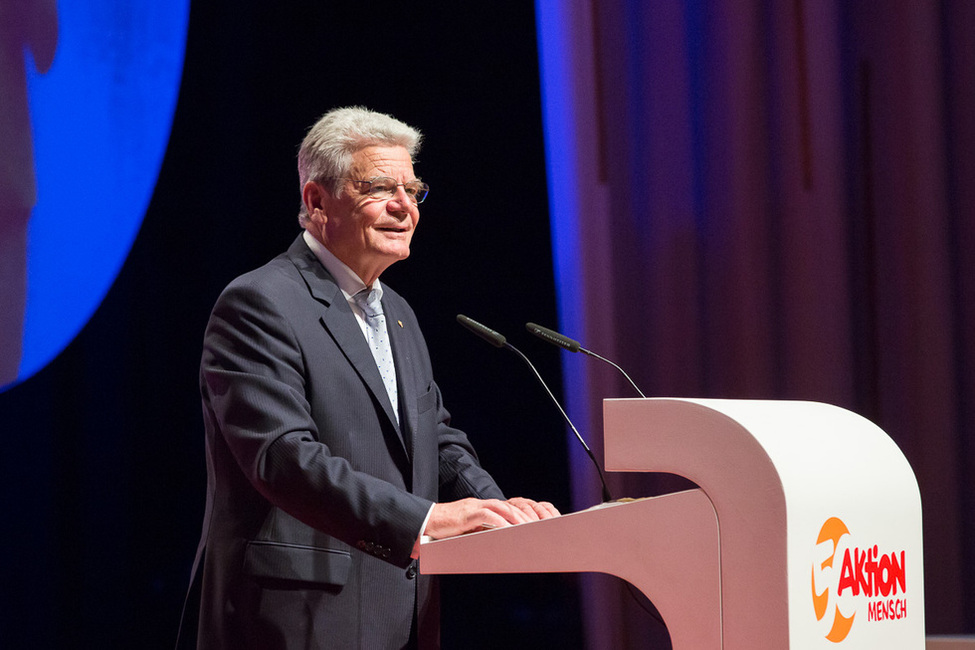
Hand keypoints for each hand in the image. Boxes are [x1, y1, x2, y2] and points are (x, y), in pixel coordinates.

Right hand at [423, 497, 559, 539]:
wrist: (423, 524)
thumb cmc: (443, 532)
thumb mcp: (467, 532)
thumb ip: (481, 534)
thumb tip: (498, 545)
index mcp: (481, 508)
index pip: (507, 508)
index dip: (522, 514)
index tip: (534, 524)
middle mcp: (480, 505)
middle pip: (509, 506)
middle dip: (525, 515)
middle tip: (538, 526)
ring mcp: (474, 507)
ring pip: (502, 508)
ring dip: (517, 518)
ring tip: (529, 528)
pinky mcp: (467, 513)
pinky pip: (488, 515)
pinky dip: (501, 522)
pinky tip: (509, 530)